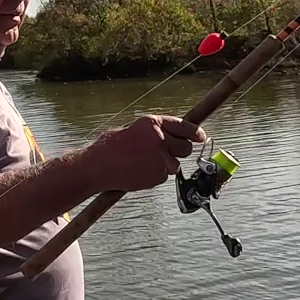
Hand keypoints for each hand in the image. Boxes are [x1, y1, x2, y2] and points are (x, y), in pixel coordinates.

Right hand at [84, 114, 206, 192]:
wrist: (98, 166)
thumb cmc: (110, 148)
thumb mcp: (132, 130)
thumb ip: (153, 132)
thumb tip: (170, 135)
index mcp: (152, 123)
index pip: (184, 126)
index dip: (195, 132)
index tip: (201, 137)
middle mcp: (160, 139)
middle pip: (185, 147)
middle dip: (179, 151)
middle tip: (167, 154)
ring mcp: (160, 158)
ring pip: (175, 164)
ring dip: (165, 165)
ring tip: (144, 164)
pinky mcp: (158, 174)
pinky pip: (163, 176)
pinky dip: (155, 175)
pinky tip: (139, 172)